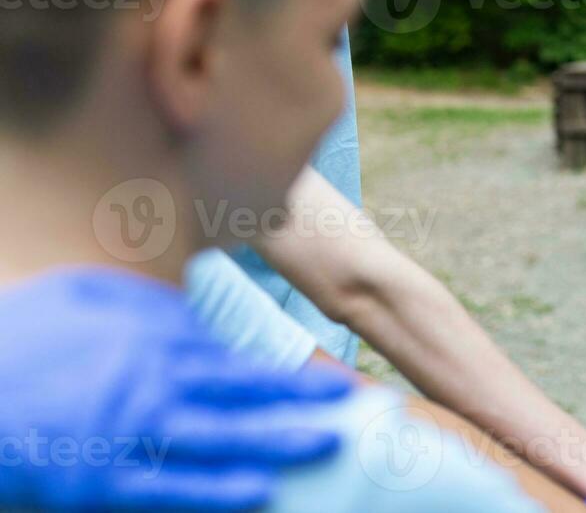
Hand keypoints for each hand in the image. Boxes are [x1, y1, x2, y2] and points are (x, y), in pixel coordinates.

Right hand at [0, 268, 353, 510]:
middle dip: (298, 400)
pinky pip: (171, 490)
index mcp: (148, 339)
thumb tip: (203, 321)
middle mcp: (149, 386)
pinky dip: (217, 492)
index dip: (285, 372)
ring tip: (323, 444)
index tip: (329, 380)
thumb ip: (153, 306)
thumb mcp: (91, 296)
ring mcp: (128, 436)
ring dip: (274, 443)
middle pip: (239, 394)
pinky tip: (258, 491)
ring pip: (217, 442)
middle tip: (350, 404)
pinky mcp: (102, 482)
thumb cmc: (27, 333)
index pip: (233, 357)